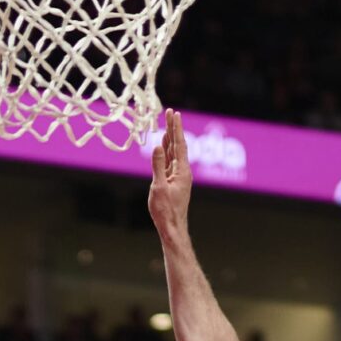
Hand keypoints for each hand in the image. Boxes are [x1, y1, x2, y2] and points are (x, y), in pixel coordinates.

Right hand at [148, 109, 192, 229]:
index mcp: (182, 171)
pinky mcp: (173, 182)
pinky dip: (167, 151)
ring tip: (168, 124)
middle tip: (171, 113)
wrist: (172, 227)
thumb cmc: (166, 210)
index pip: (179, 144)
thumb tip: (157, 146)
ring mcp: (179, 176)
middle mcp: (183, 171)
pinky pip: (170, 162)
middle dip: (174, 129)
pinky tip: (164, 145)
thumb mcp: (159, 187)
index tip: (174, 113)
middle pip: (178, 145)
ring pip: (174, 153)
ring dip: (170, 138)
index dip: (176, 128)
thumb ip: (158, 165)